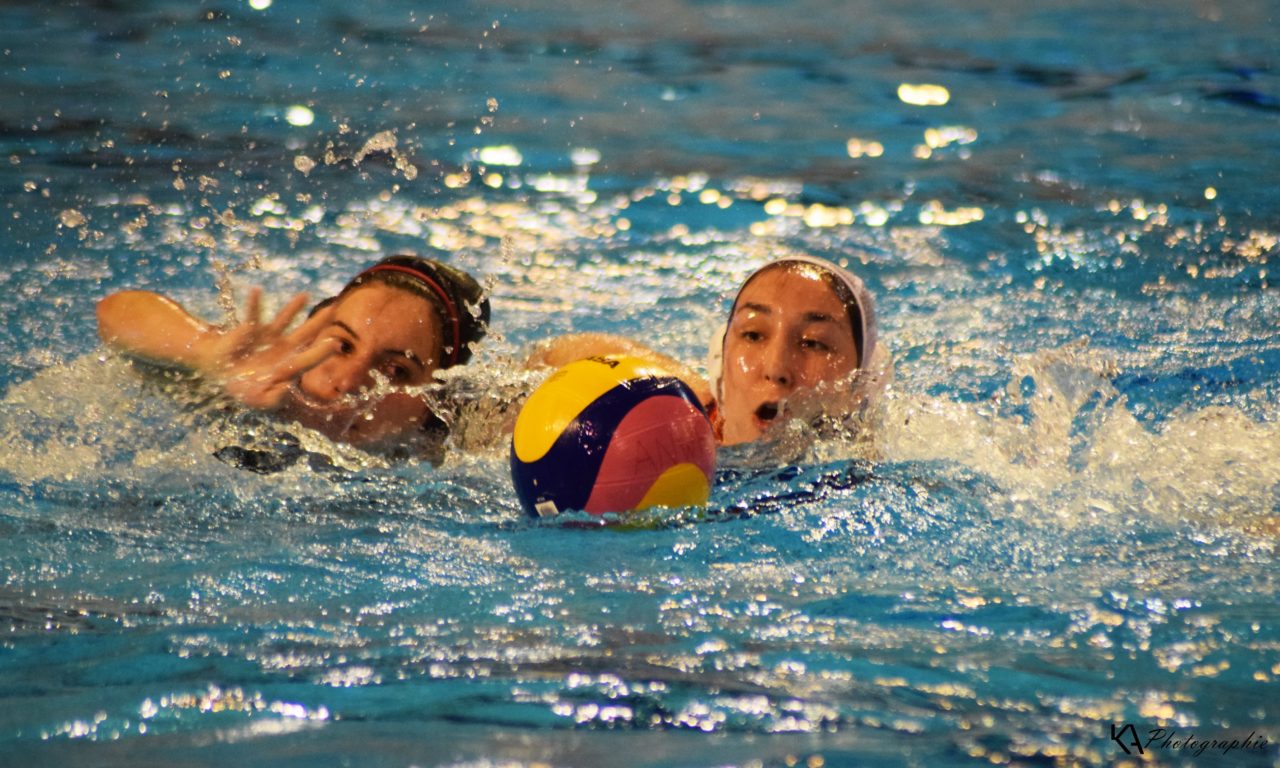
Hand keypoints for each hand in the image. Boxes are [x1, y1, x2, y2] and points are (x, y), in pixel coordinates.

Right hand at [200, 290, 339, 410]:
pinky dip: (254, 304)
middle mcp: (283, 348)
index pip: (309, 358)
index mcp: (289, 366)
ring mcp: (268, 336)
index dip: (321, 352)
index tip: (336, 343)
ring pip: (284, 319)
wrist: (222, 374)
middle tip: (334, 308)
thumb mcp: (259, 400)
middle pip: (305, 334)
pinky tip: (256, 290)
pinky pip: (252, 314)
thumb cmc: (245, 389)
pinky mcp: (251, 328)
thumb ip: (274, 399)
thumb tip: (287, 388)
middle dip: (319, 322)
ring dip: (293, 308)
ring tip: (306, 295)